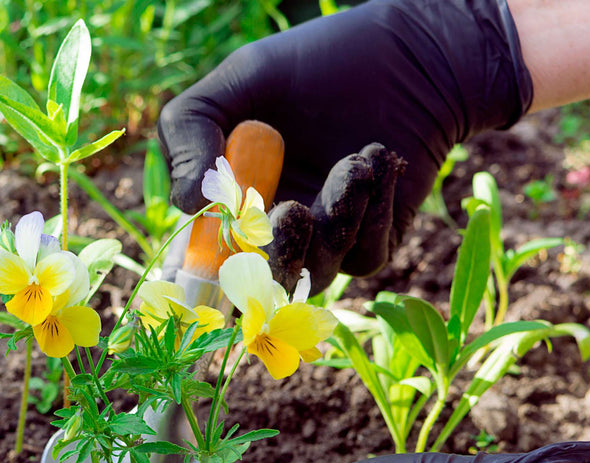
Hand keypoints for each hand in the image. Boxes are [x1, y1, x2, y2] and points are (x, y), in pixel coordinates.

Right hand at [157, 0, 531, 291]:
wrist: (404, 55)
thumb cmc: (314, 64)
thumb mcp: (240, 82)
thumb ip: (191, 130)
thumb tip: (184, 202)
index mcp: (237, 201)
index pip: (212, 257)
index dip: (211, 267)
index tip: (225, 243)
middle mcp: (278, 229)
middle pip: (266, 280)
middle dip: (279, 253)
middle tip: (293, 211)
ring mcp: (325, 241)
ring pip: (318, 273)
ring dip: (335, 221)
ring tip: (354, 162)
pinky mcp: (373, 241)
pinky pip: (365, 257)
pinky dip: (372, 214)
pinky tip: (376, 162)